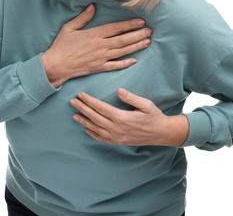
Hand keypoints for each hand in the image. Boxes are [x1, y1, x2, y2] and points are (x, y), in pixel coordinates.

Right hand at [41, 5, 151, 87]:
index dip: (129, 25)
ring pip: (122, 52)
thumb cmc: (61, 46)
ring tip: (147, 42)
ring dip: (136, 47)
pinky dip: (125, 63)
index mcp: (94, 34)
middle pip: (123, 40)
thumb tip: (93, 7)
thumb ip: (83, 18)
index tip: (140, 22)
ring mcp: (101, 58)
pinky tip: (134, 60)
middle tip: (150, 31)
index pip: (116, 28)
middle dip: (138, 35)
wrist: (56, 65)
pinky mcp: (99, 68)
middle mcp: (100, 46)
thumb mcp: (69, 28)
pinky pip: (115, 66)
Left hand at [69, 88, 188, 146]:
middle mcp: (116, 129)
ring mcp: (116, 137)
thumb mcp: (146, 104)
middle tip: (72, 102)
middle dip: (82, 108)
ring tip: (74, 115)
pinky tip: (86, 128)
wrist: (160, 134)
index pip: (101, 108)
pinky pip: (101, 138)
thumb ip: (131, 98)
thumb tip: (119, 91)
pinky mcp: (118, 142)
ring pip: (96, 128)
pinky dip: (92, 133)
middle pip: (95, 117)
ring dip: (84, 121)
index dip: (89, 101)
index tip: (81, 95)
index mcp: (122, 118)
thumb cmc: (154, 116)